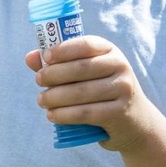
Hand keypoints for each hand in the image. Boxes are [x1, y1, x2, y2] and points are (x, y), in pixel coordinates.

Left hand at [25, 36, 160, 152]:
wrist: (135, 122)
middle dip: (54, 74)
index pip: (86, 44)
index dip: (63, 49)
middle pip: (80, 68)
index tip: (45, 57)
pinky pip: (86, 113)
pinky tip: (52, 115)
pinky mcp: (119, 114)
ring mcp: (123, 90)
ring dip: (55, 97)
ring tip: (41, 100)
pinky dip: (64, 115)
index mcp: (111, 52)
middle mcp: (121, 67)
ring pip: (80, 92)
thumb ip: (59, 64)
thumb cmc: (103, 92)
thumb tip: (30, 57)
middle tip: (38, 81)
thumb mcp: (88, 74)